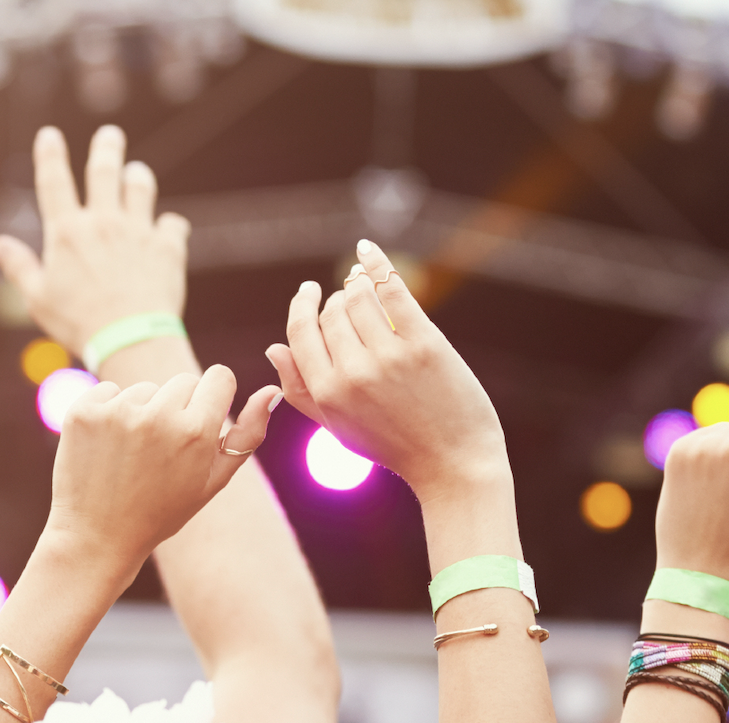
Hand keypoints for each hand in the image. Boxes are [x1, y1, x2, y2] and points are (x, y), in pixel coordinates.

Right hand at [0, 126, 189, 358]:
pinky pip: (173, 224)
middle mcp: (103, 222)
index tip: (50, 134)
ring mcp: (138, 231)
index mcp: (68, 231)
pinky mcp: (167, 247)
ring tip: (137, 173)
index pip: (54, 181)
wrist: (132, 339)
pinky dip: (170, 225)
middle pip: (105, 170)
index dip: (50, 154)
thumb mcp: (38, 299)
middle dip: (107, 146)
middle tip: (111, 134)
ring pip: (141, 187)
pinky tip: (169, 229)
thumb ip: (19, 267)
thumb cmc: (79, 324)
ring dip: (138, 177)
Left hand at [42, 367, 278, 574]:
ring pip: (145, 388)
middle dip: (180, 408)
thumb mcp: (213, 480)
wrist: (97, 538)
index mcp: (196, 432)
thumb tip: (271, 390)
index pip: (219, 377)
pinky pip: (109, 391)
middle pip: (184, 382)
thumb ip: (248, 435)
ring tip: (133, 455)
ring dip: (142, 412)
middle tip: (163, 452)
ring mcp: (117, 412)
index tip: (202, 421)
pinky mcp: (84, 412)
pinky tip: (107, 448)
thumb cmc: (162, 512)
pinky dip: (109, 413)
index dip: (214, 398)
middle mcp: (157, 416)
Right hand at [266, 241, 508, 506]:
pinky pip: (392, 289)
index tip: (310, 291)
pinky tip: (366, 250)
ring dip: (359, 284)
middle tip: (350, 299)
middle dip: (338, 300)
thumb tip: (274, 348)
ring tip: (364, 284)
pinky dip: (376, 263)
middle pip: (332, 312)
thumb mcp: (339, 427)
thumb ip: (301, 391)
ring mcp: (389, 356)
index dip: (303, 307)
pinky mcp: (423, 342)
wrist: (454, 465)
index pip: (301, 333)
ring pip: (359, 297)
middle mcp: (353, 373)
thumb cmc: (395, 447)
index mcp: (327, 394)